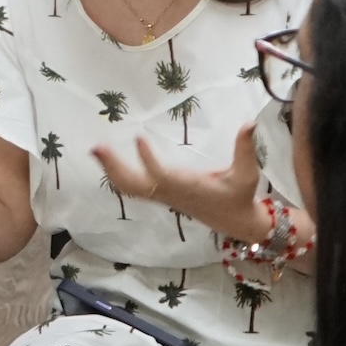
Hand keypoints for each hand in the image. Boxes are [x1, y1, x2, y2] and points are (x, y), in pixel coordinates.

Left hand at [92, 123, 267, 244]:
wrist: (235, 222)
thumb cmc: (239, 196)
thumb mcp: (247, 174)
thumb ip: (246, 149)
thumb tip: (249, 123)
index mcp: (188, 186)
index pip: (162, 175)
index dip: (148, 159)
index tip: (138, 137)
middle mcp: (170, 192)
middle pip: (134, 184)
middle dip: (115, 166)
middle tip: (98, 146)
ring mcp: (162, 196)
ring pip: (129, 187)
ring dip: (111, 169)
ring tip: (96, 150)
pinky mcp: (160, 196)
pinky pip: (133, 188)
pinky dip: (118, 175)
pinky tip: (108, 162)